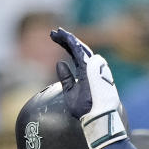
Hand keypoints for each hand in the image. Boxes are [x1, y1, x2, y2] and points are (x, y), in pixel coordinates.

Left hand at [50, 27, 128, 148]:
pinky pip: (80, 52)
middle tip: (53, 32)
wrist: (96, 116)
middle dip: (65, 40)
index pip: (75, 55)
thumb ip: (66, 78)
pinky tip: (64, 37)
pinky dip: (72, 43)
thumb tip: (59, 62)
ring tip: (57, 32)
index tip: (54, 39)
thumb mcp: (70, 92)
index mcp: (86, 71)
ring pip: (79, 47)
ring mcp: (92, 66)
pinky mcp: (91, 66)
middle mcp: (91, 66)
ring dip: (68, 39)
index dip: (65, 46)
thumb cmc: (85, 108)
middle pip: (77, 49)